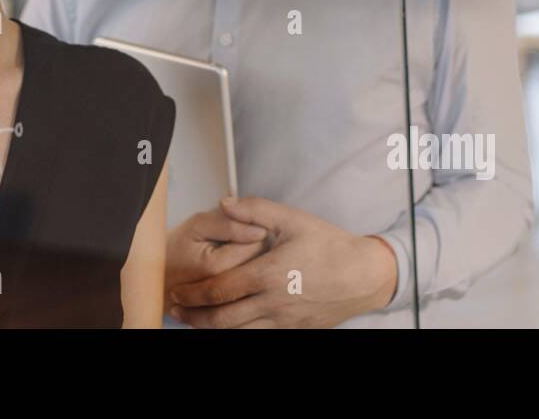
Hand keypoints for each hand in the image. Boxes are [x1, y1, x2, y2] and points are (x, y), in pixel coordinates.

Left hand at [168, 197, 398, 328]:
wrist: (364, 276)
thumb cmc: (330, 246)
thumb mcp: (292, 219)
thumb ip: (255, 210)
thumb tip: (225, 202)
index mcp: (268, 274)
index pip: (219, 289)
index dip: (193, 293)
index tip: (176, 291)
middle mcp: (273, 302)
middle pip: (222, 318)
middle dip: (194, 316)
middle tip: (175, 309)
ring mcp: (283, 321)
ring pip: (238, 332)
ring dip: (210, 328)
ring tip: (193, 321)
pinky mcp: (294, 330)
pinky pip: (258, 337)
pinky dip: (237, 334)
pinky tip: (227, 327)